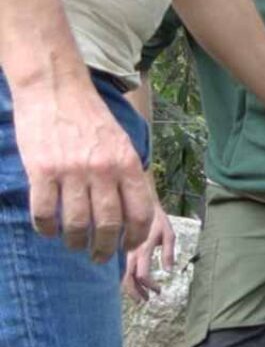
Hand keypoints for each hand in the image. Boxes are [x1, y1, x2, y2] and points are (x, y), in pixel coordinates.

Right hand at [12, 76, 153, 261]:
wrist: (55, 88)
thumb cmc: (90, 118)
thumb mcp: (122, 144)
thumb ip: (127, 176)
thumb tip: (131, 213)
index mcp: (127, 165)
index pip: (139, 213)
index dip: (135, 238)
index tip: (128, 248)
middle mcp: (102, 170)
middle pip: (108, 226)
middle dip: (104, 249)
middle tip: (98, 257)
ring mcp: (71, 171)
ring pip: (76, 224)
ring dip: (75, 242)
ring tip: (73, 246)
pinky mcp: (41, 170)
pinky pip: (44, 212)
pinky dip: (46, 228)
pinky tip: (48, 230)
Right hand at [122, 193, 174, 302]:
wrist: (138, 204)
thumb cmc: (157, 219)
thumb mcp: (169, 233)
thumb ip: (169, 252)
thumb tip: (169, 271)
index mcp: (142, 248)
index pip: (142, 274)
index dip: (150, 286)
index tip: (159, 291)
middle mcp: (130, 252)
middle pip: (128, 278)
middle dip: (136, 292)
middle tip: (146, 301)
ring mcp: (124, 251)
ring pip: (123, 274)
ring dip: (130, 289)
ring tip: (142, 298)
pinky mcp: (123, 250)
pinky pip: (121, 268)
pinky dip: (126, 279)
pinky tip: (134, 286)